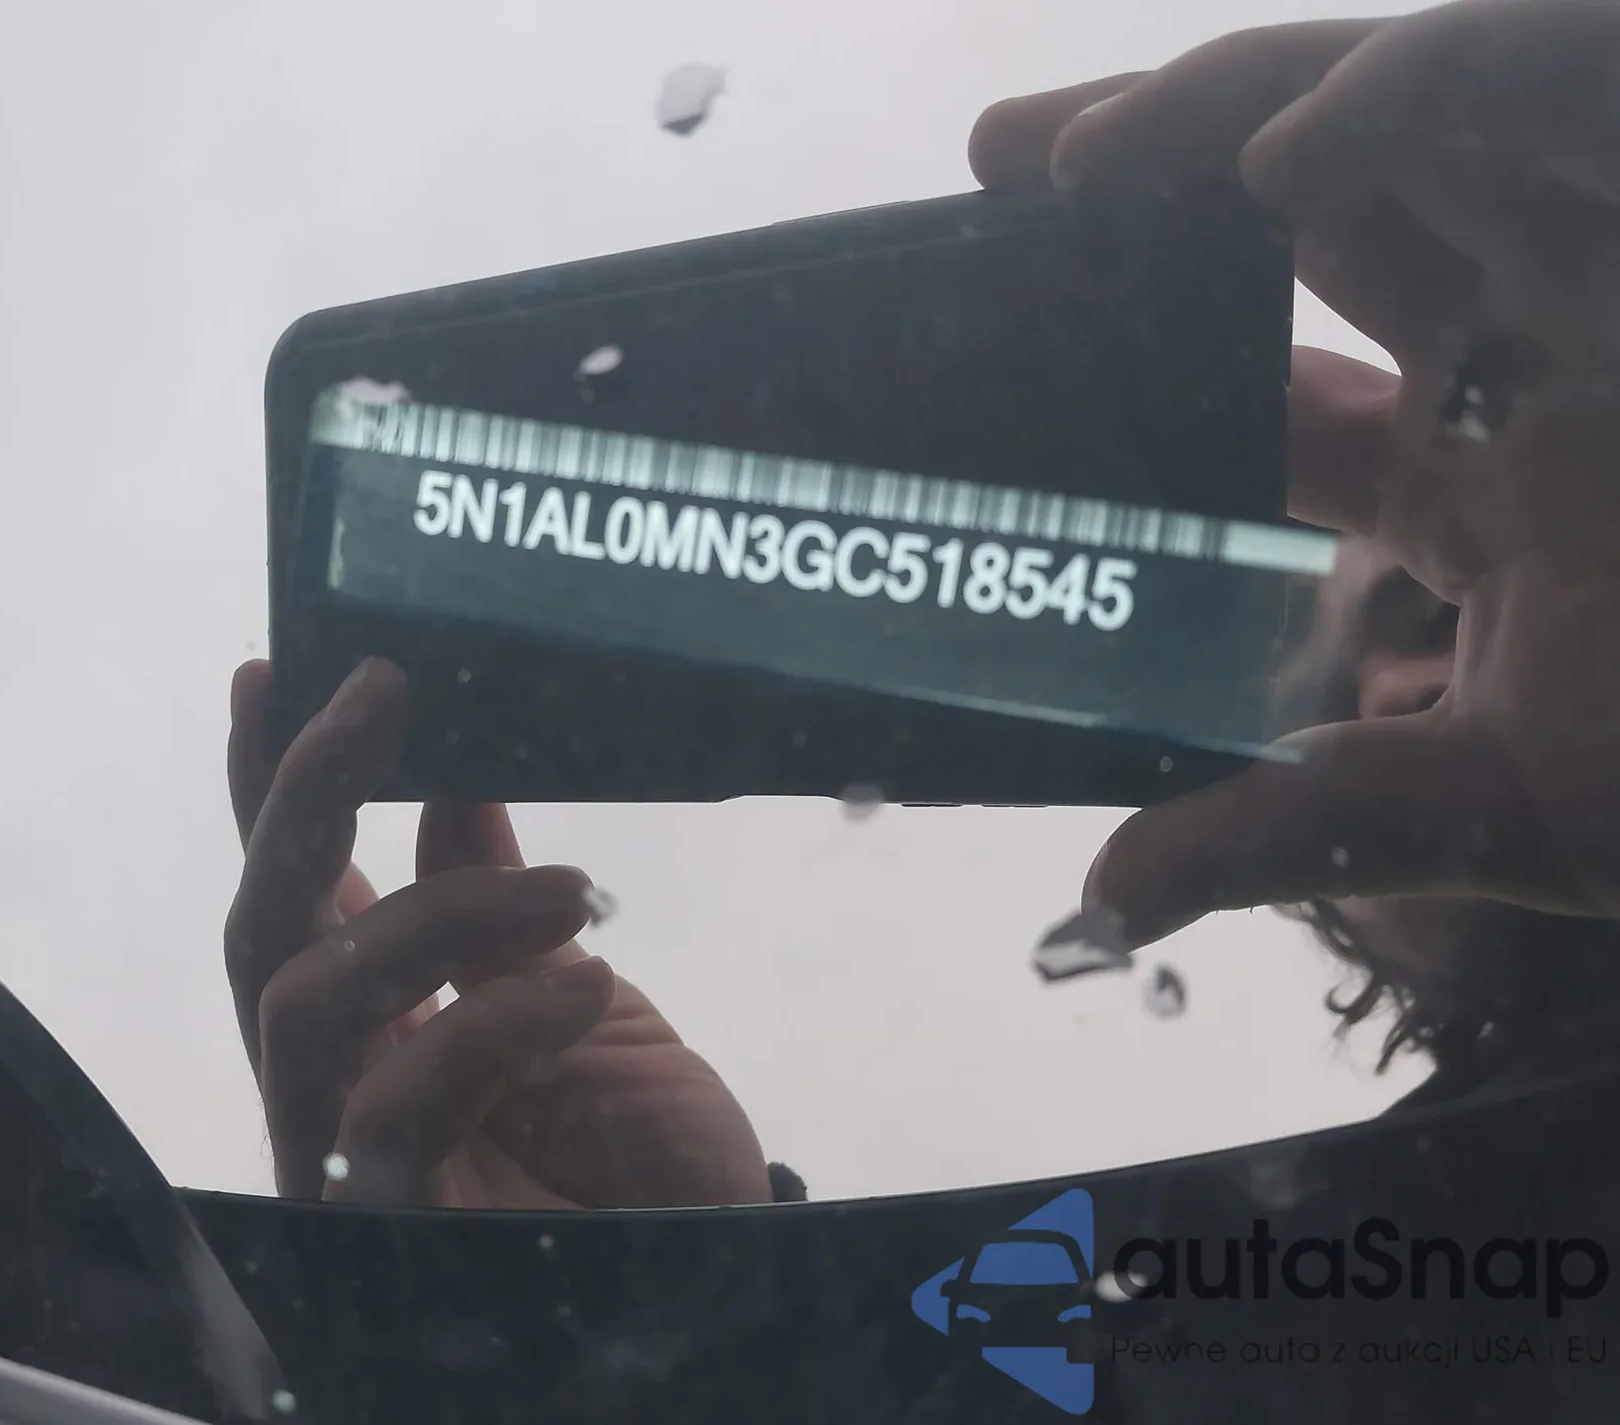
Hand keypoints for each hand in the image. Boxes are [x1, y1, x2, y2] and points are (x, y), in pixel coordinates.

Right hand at [223, 656, 771, 1206]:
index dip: (273, 788)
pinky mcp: (386, 1224)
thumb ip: (506, 919)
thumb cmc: (645, 1158)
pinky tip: (588, 991)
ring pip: (306, 1000)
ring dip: (439, 915)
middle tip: (382, 692)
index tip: (278, 668)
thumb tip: (455, 792)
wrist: (716, 1281)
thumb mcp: (589, 1006)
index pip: (301, 892)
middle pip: (263, 930)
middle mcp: (341, 1080)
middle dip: (304, 799)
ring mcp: (348, 1157)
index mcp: (383, 1019)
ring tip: (572, 888)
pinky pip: (393, 1106)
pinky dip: (491, 1023)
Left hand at [970, 1, 1619, 944]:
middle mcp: (1550, 343)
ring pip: (1410, 117)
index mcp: (1488, 475)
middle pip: (1319, 208)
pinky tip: (1272, 161)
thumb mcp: (1503, 804)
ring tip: (1066, 159)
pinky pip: (1557, 83)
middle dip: (1158, 170)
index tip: (1008, 328)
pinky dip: (1415, 95)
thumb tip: (1106, 897)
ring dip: (1236, 112)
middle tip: (996, 170)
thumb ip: (1305, 832)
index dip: (1145, 348)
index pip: (1276, 386)